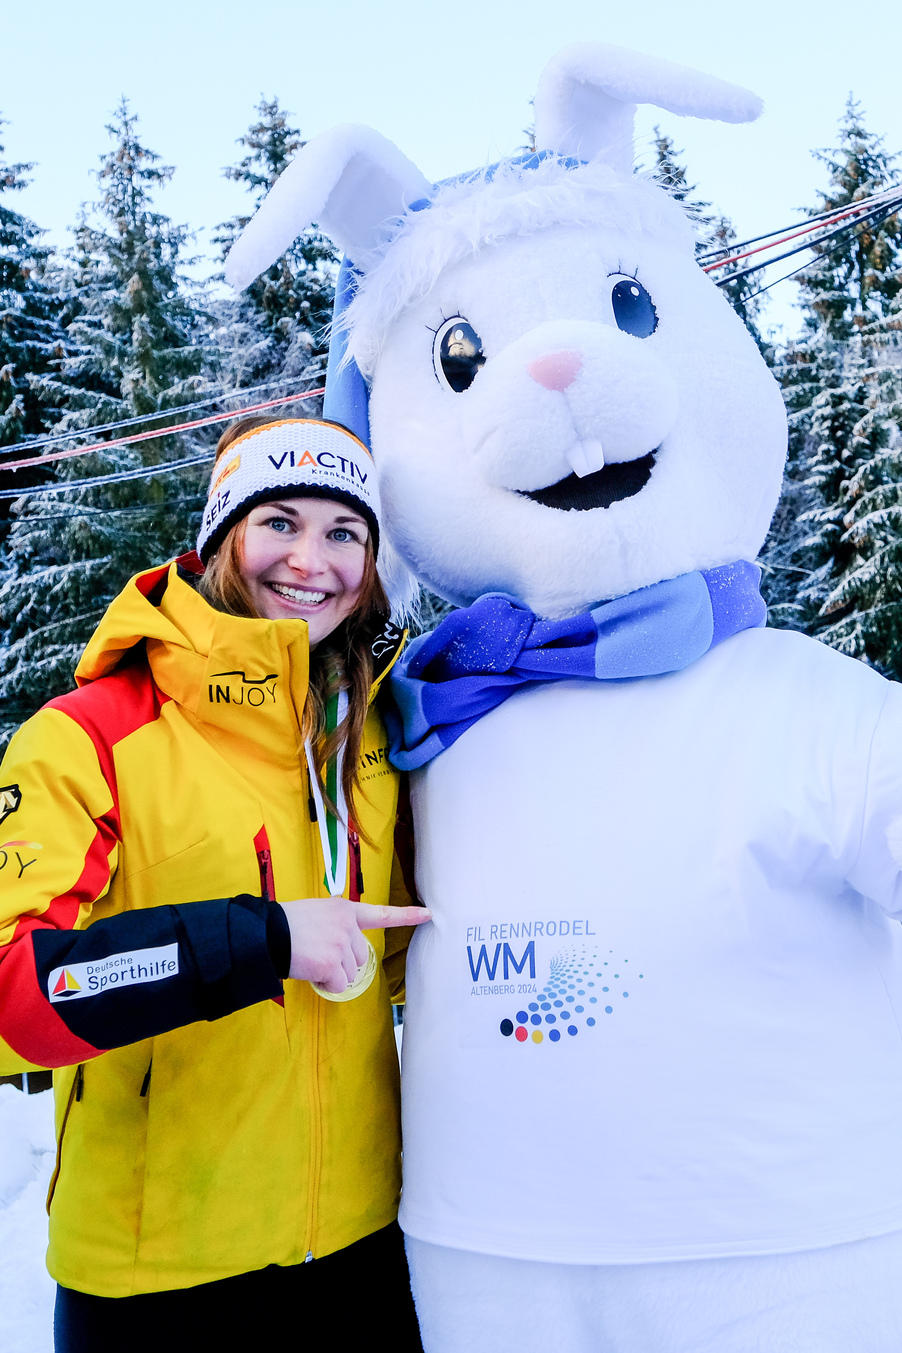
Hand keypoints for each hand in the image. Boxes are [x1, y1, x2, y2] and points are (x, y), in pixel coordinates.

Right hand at [279, 898, 430, 993]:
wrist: (265, 934)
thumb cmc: (285, 925)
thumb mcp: (316, 912)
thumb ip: (336, 924)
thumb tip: (344, 948)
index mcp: (344, 909)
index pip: (381, 913)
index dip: (406, 915)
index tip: (428, 914)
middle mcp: (347, 925)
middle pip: (360, 956)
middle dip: (342, 963)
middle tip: (316, 954)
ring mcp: (340, 944)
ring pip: (350, 973)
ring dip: (332, 974)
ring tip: (310, 960)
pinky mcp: (331, 963)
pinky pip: (338, 986)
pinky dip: (325, 985)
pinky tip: (310, 972)